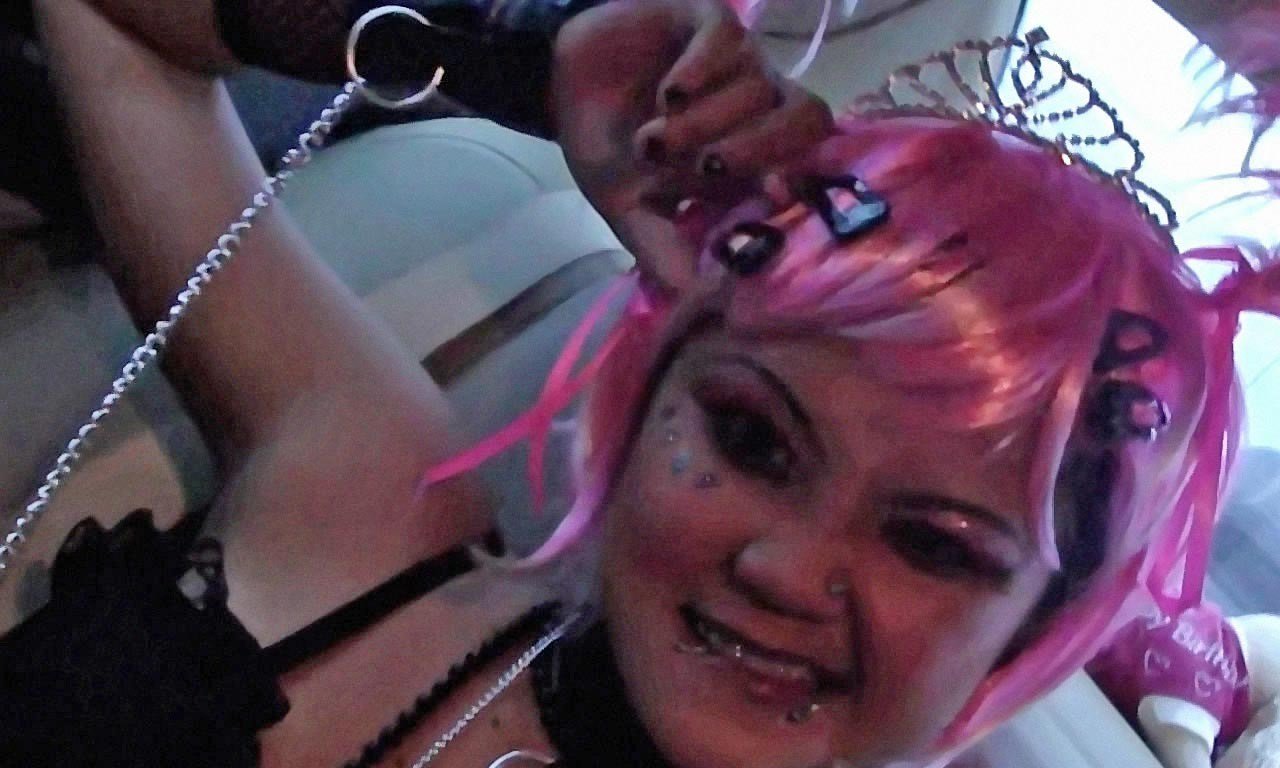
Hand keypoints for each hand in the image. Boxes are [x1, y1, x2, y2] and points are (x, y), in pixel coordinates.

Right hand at [550, 0, 832, 292]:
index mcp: (751, 156)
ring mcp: (739, 61)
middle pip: (806, 118)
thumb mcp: (632, 211)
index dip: (795, 187)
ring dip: (705, 122)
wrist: (560, 85)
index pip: (802, 168)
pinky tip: (669, 95)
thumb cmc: (609, 149)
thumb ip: (665, 251)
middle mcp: (759, 107)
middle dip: (758, 148)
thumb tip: (698, 301)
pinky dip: (700, 73)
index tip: (770, 203)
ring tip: (652, 139)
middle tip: (705, 170)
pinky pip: (728, 41)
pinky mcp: (710, 22)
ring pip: (758, 86)